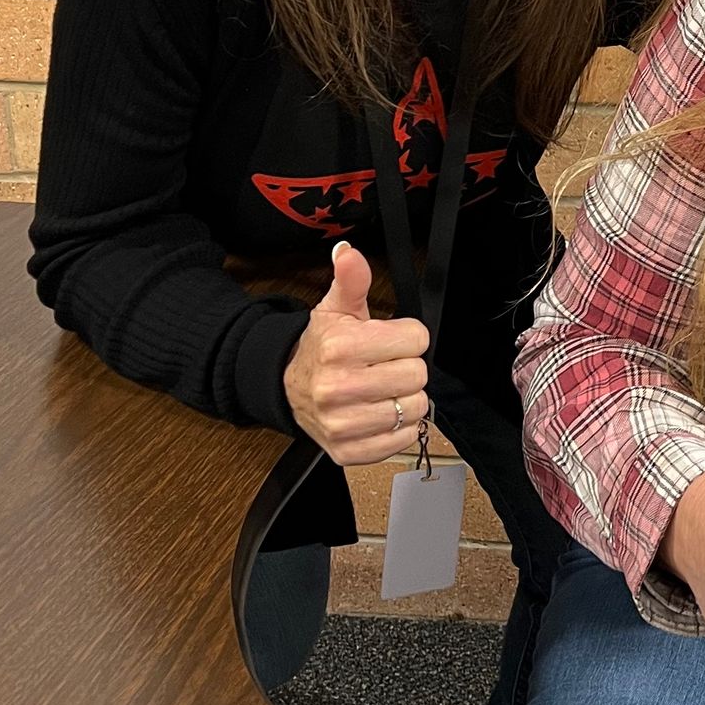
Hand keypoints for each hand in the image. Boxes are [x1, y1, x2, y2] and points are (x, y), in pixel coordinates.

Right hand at [281, 242, 430, 466]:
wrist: (286, 386)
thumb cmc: (321, 347)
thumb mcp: (336, 308)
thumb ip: (351, 279)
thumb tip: (348, 252)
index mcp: (341, 347)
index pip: (417, 339)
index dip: (408, 337)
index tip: (388, 340)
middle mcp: (339, 387)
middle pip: (418, 375)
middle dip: (406, 367)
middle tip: (384, 366)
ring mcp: (342, 423)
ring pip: (415, 409)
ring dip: (404, 399)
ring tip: (381, 389)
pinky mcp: (347, 452)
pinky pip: (401, 441)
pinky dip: (397, 429)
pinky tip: (377, 413)